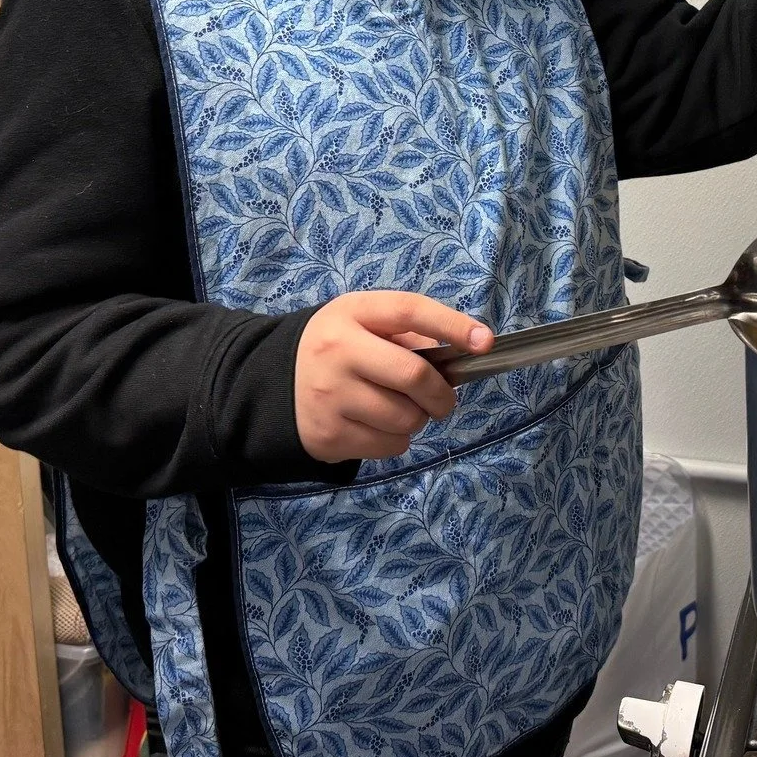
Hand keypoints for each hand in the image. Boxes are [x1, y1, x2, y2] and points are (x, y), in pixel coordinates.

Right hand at [293, 291, 493, 462]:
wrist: (272, 384)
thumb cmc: (337, 348)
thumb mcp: (363, 324)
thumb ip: (407, 334)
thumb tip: (461, 354)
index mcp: (352, 312)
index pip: (409, 310)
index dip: (451, 325)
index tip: (484, 341)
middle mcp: (338, 351)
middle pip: (414, 375)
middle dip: (441, 393)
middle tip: (442, 399)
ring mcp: (331, 396)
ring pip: (406, 418)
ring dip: (417, 418)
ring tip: (400, 409)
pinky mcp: (329, 435)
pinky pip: (390, 445)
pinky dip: (397, 439)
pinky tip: (378, 425)